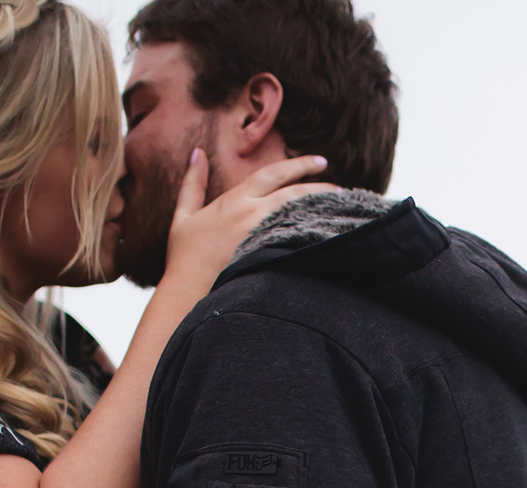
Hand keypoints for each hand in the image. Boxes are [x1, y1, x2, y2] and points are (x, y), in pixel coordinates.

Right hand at [161, 149, 332, 297]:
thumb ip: (192, 184)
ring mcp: (263, 238)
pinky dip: (316, 235)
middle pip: (295, 193)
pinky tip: (331, 234)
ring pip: (301, 215)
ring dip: (323, 209)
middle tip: (341, 187)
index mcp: (235, 200)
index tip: (321, 161)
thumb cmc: (184, 258)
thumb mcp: (183, 216)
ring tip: (343, 207)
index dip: (299, 165)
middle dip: (321, 186)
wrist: (187, 294)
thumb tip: (198, 154)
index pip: (273, 174)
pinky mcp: (269, 260)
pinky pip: (299, 242)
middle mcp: (252, 214)